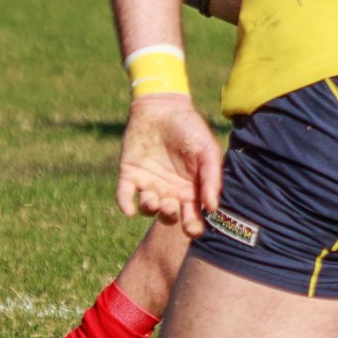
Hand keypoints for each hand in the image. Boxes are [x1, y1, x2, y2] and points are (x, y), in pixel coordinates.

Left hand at [116, 96, 221, 237]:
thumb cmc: (190, 128)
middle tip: (172, 209)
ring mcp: (149, 184)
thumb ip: (211, 178)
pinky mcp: (129, 176)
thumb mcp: (207, 150)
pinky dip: (125, 204)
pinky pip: (125, 197)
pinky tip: (129, 207)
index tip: (194, 229)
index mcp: (191, 187)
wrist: (162, 108)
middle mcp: (170, 190)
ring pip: (148, 208)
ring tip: (154, 199)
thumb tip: (212, 208)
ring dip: (151, 209)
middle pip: (170, 216)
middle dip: (171, 218)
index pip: (193, 214)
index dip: (193, 225)